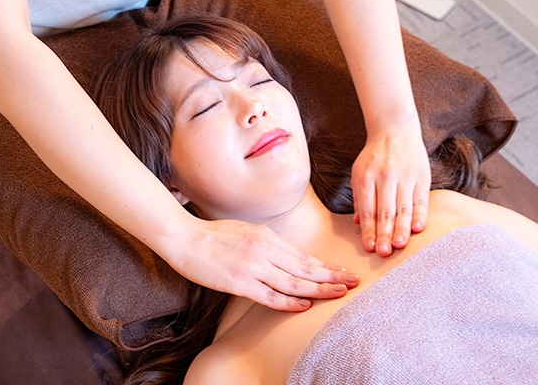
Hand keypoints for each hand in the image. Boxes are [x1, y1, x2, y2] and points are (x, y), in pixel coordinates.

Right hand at [166, 217, 359, 310]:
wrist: (184, 237)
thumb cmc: (213, 235)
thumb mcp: (246, 232)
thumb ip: (266, 244)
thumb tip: (285, 257)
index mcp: (266, 237)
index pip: (302, 255)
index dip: (325, 265)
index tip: (343, 271)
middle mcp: (263, 250)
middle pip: (304, 267)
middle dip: (331, 276)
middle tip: (353, 282)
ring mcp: (252, 266)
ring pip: (292, 281)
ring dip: (318, 288)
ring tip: (339, 293)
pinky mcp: (239, 282)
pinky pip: (269, 295)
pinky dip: (289, 301)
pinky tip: (304, 305)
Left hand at [351, 123, 430, 255]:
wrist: (395, 131)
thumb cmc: (374, 157)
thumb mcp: (359, 173)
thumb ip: (360, 198)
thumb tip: (359, 224)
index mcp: (366, 177)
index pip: (367, 209)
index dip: (368, 229)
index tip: (369, 247)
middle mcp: (385, 177)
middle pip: (384, 211)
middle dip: (383, 234)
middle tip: (383, 253)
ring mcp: (405, 176)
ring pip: (403, 208)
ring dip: (401, 229)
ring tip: (398, 245)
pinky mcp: (421, 176)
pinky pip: (420, 199)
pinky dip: (419, 215)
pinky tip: (417, 229)